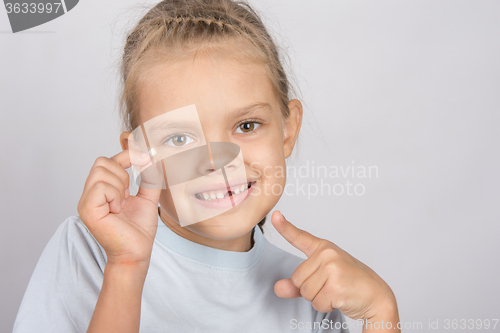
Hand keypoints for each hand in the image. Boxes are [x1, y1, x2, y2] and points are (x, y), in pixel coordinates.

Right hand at [77, 150, 162, 267]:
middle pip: (102, 162)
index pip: (108, 160)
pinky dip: (115, 196)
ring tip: (122, 205)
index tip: (146, 159)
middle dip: (122, 173)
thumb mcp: (148, 198)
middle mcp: (90, 194)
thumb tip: (151, 158)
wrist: (136, 252)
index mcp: (102, 190)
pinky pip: (101, 186)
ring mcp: (86, 202)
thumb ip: (149, 178)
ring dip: (120, 186)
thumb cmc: (139, 231)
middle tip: (128, 195)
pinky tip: (117, 210)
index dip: (127, 155)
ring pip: (102, 172)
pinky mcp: (87, 210)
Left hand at [272, 211, 397, 320]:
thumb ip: (297, 283)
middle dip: (310, 289)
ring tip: (337, 291)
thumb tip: (277, 288)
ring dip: (319, 299)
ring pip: (305, 292)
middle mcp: (327, 254)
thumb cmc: (349, 284)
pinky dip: (326, 306)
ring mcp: (332, 269)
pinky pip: (317, 303)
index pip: (300, 237)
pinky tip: (340, 299)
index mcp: (324, 248)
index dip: (284, 227)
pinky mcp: (336, 286)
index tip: (275, 215)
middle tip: (331, 286)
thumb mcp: (321, 279)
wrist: (376, 296)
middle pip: (297, 279)